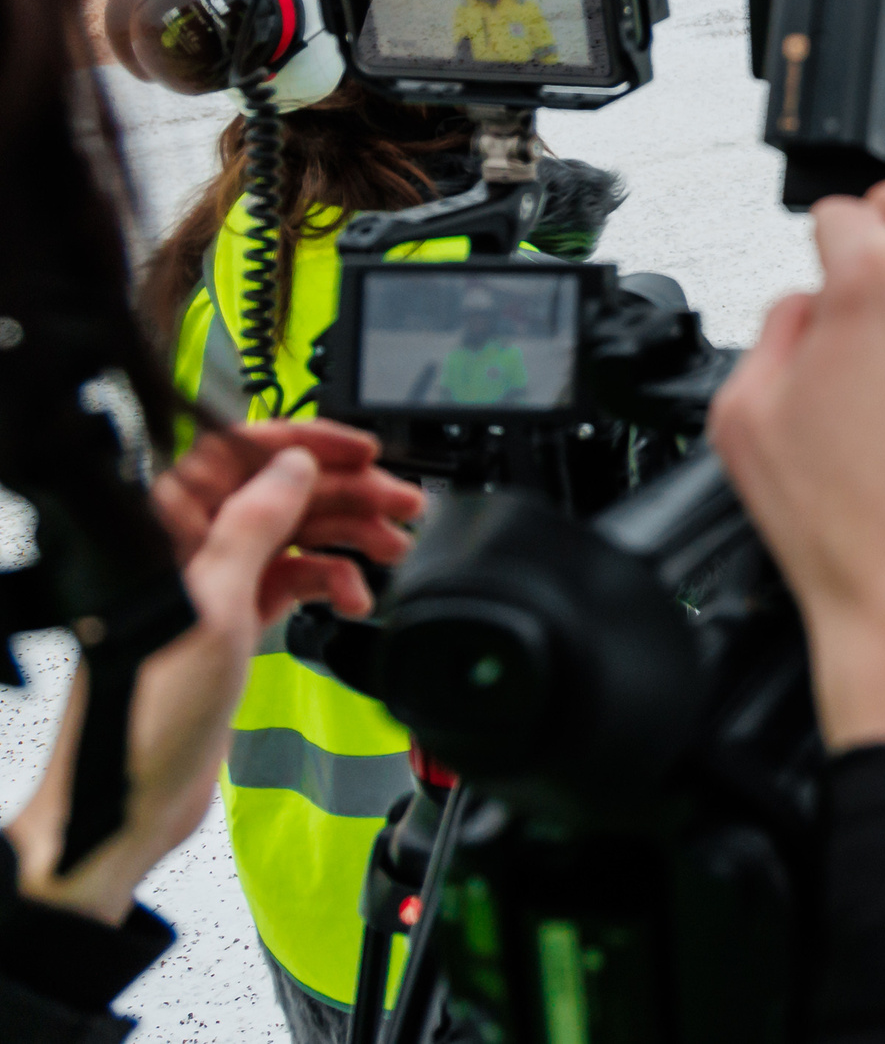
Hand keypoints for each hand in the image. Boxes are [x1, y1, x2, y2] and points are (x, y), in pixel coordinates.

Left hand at [10, 437, 406, 923]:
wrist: (130, 791)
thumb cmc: (147, 707)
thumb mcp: (214, 602)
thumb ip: (254, 524)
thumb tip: (292, 465)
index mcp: (167, 525)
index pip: (241, 453)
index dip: (307, 444)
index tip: (363, 451)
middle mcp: (190, 545)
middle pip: (280, 491)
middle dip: (347, 494)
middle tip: (402, 503)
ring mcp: (213, 582)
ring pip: (295, 534)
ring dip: (348, 537)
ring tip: (393, 546)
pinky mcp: (232, 618)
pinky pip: (293, 580)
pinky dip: (329, 584)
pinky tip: (351, 597)